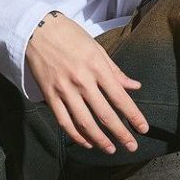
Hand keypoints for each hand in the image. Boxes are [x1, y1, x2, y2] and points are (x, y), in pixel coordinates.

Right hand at [25, 11, 149, 154]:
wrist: (36, 30)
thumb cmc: (70, 36)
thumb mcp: (96, 49)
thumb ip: (115, 71)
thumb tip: (134, 86)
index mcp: (97, 67)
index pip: (120, 98)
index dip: (133, 116)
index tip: (143, 129)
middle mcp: (82, 81)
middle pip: (105, 115)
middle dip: (121, 134)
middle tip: (132, 147)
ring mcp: (64, 90)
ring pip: (84, 123)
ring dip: (99, 139)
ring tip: (110, 149)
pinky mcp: (49, 95)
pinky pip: (64, 121)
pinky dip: (76, 135)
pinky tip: (86, 142)